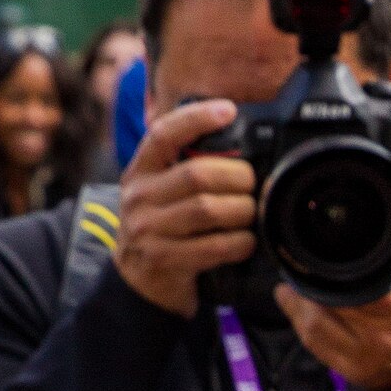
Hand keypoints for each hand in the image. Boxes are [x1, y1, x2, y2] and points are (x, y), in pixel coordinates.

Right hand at [113, 98, 257, 317]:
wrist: (138, 281)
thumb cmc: (163, 227)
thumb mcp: (162, 191)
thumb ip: (186, 166)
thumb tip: (236, 139)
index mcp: (140, 171)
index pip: (163, 134)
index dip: (196, 118)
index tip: (228, 109)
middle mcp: (139, 197)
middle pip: (198, 174)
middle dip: (237, 177)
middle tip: (252, 184)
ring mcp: (148, 230)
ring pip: (208, 209)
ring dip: (242, 210)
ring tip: (250, 213)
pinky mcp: (164, 259)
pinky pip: (214, 246)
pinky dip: (239, 242)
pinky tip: (245, 241)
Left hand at [275, 239, 390, 390]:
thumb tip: (380, 221)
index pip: (356, 285)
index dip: (330, 269)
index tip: (318, 252)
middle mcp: (383, 336)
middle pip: (329, 303)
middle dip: (311, 281)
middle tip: (303, 264)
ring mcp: (364, 357)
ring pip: (314, 325)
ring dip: (298, 302)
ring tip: (294, 285)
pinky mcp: (350, 370)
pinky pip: (314, 344)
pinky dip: (299, 321)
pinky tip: (295, 305)